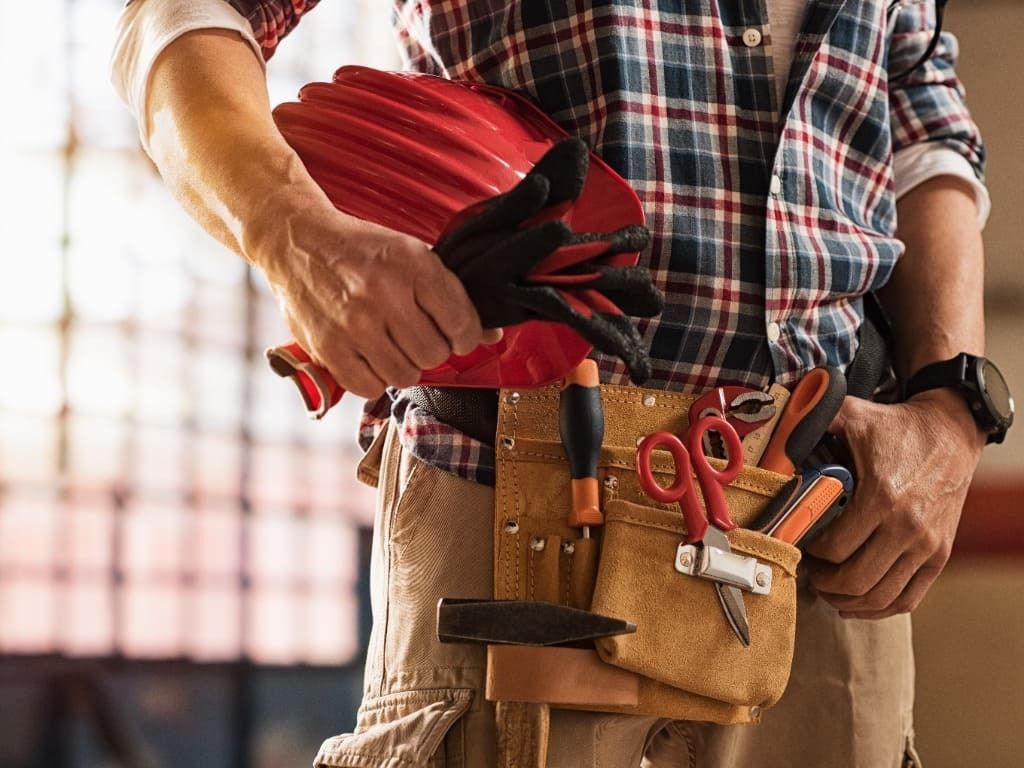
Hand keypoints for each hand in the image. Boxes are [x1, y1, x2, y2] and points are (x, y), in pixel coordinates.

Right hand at [253, 198, 500, 398]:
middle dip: (431, 350)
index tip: (456, 336)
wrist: (297, 241)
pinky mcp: (328, 346)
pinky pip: (369, 387)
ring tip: (390, 345)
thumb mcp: (411, 255)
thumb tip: (490, 336)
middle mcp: (384, 293)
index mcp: (413, 264)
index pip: (462, 323)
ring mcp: (354, 323)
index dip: (465, 337)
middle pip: (434, 354)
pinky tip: (369, 357)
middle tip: (416, 337)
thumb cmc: (360, 251)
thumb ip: (451, 295)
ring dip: (402, 366)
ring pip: (405, 376)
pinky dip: (374, 379)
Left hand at [804, 389, 984, 618]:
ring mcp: (927, 546)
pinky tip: (857, 603)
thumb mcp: (853, 415)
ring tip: (828, 589)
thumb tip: (777, 430)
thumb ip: (814, 420)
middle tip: (809, 573)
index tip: (798, 546)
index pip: (835, 548)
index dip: (810, 554)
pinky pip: (908, 599)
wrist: (951, 432)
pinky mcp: (939, 555)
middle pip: (856, 580)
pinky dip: (879, 608)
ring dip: (847, 600)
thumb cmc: (898, 427)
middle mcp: (908, 527)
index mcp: (882, 497)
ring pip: (880, 597)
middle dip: (824, 583)